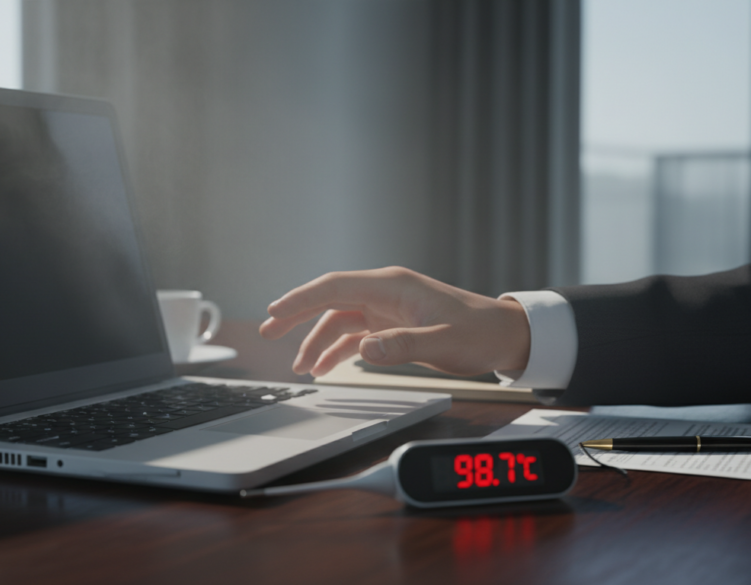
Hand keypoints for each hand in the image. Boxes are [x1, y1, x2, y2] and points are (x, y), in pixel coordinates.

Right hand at [259, 266, 530, 376]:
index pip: (334, 287)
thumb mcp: (443, 343)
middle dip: (296, 314)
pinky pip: (353, 334)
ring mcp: (385, 308)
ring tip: (300, 366)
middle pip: (328, 299)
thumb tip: (363, 350)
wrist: (504, 335)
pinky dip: (336, 349)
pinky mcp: (389, 325)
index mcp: (391, 286)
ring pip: (338, 320)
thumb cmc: (478, 333)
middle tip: (267, 330)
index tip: (274, 313)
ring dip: (316, 340)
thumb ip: (402, 346)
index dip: (301, 299)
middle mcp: (383, 292)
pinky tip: (324, 367)